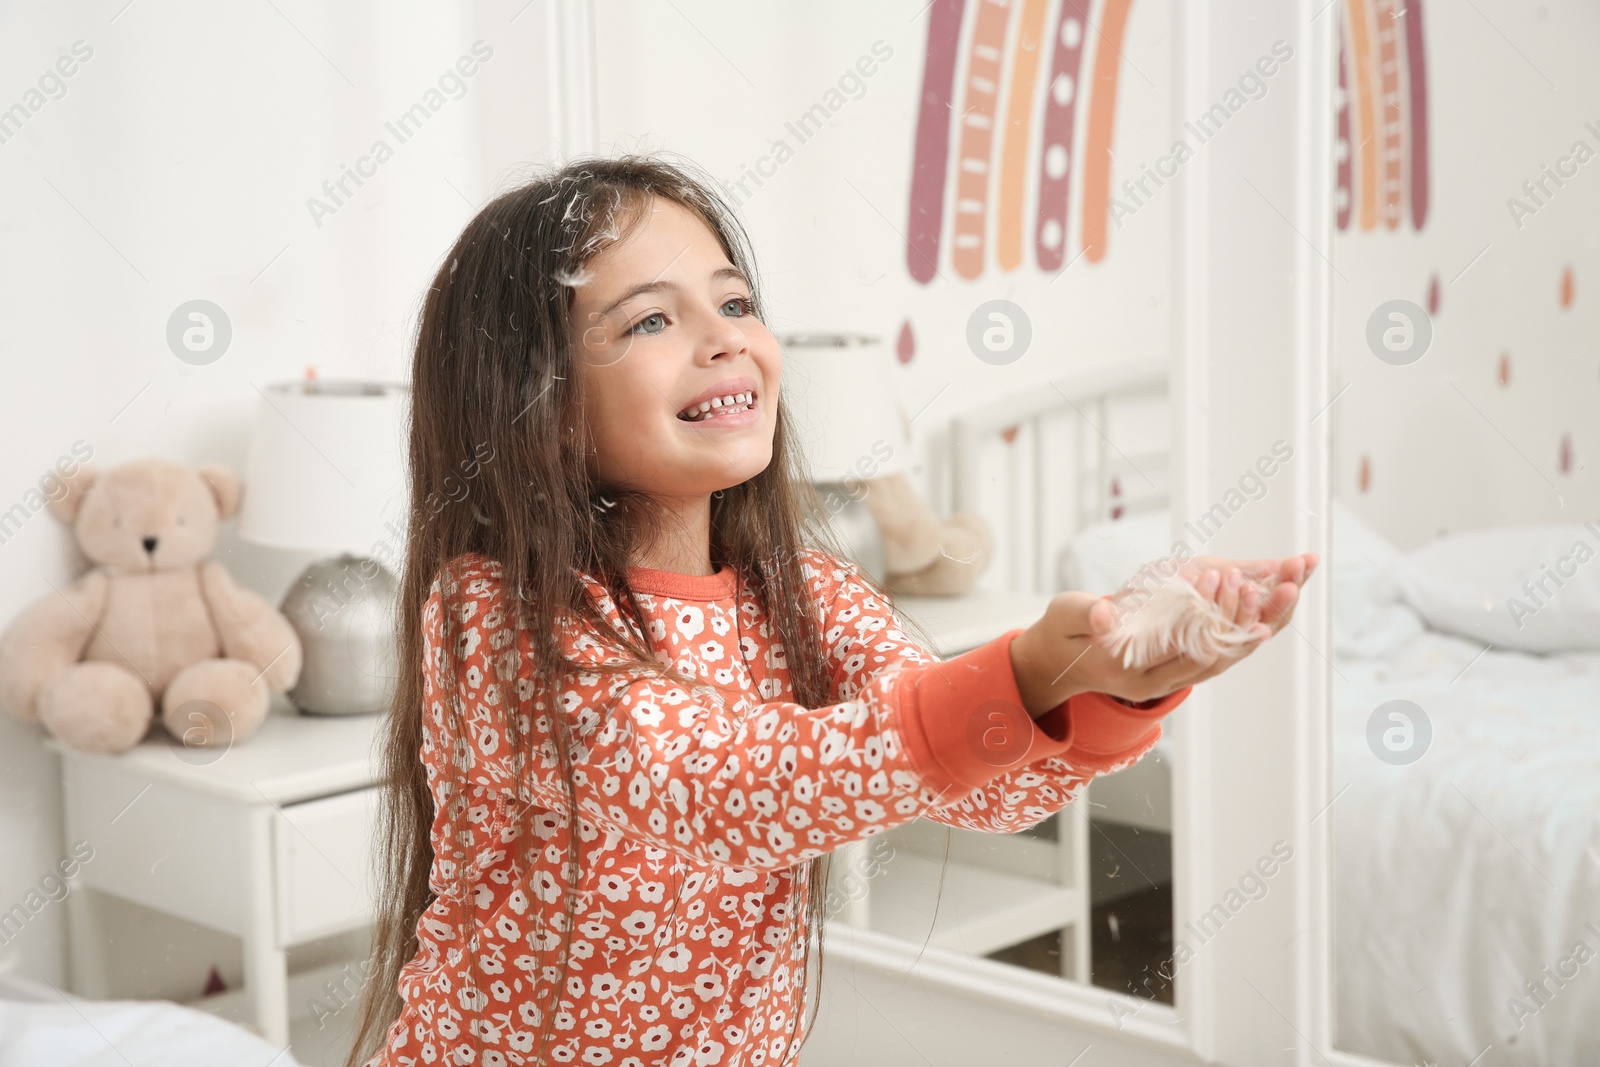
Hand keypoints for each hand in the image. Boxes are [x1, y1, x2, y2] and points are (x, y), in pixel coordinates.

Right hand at [1008, 552, 1317, 715]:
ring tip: (1292, 585)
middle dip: (1250, 617)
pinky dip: (1251, 625)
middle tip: (1275, 580)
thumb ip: (1085, 615)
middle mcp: (1161, 682)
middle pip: (1219, 654)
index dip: (1207, 616)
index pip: (1183, 648)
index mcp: (1133, 672)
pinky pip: (1225, 650)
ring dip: (1262, 621)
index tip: (1222, 577)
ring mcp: (1175, 677)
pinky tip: (1274, 598)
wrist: (1063, 660)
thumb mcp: (1065, 617)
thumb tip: (1107, 615)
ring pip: (1230, 655)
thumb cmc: (1063, 632)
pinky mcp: (1183, 666)